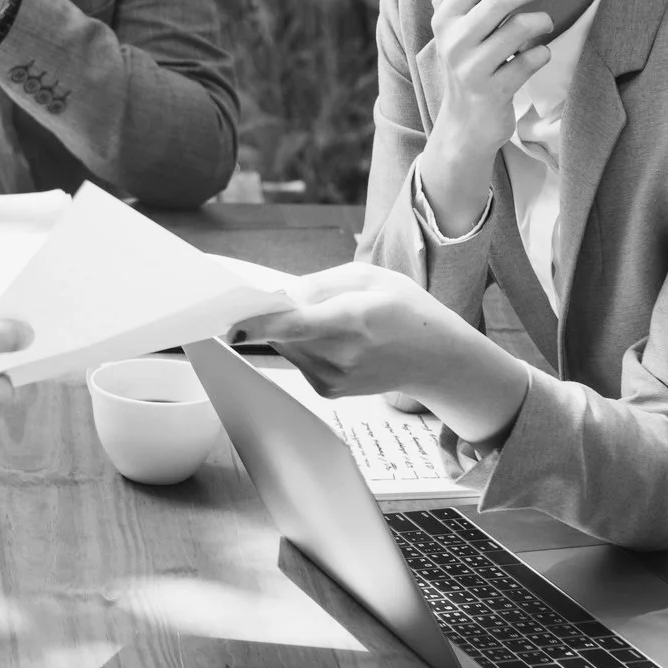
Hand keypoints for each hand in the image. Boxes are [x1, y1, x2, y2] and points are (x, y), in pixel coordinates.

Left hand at [238, 264, 473, 400]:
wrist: (436, 359)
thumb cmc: (406, 309)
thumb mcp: (370, 277)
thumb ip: (320, 283)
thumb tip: (281, 297)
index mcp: (354, 319)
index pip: (295, 325)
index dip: (258, 323)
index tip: (230, 322)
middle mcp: (341, 355)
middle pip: (283, 332)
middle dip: (278, 313)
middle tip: (300, 299)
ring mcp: (334, 378)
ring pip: (287, 344)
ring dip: (293, 328)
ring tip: (334, 319)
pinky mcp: (328, 391)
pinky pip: (298, 358)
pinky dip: (304, 344)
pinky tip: (338, 340)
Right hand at [415, 0, 552, 229]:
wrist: (464, 125)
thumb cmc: (470, 69)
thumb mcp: (458, 34)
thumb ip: (472, 3)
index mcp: (444, 18)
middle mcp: (454, 40)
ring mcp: (472, 66)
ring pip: (521, 27)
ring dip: (542, 21)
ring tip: (544, 25)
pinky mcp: (493, 89)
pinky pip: (531, 59)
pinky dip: (542, 53)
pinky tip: (537, 55)